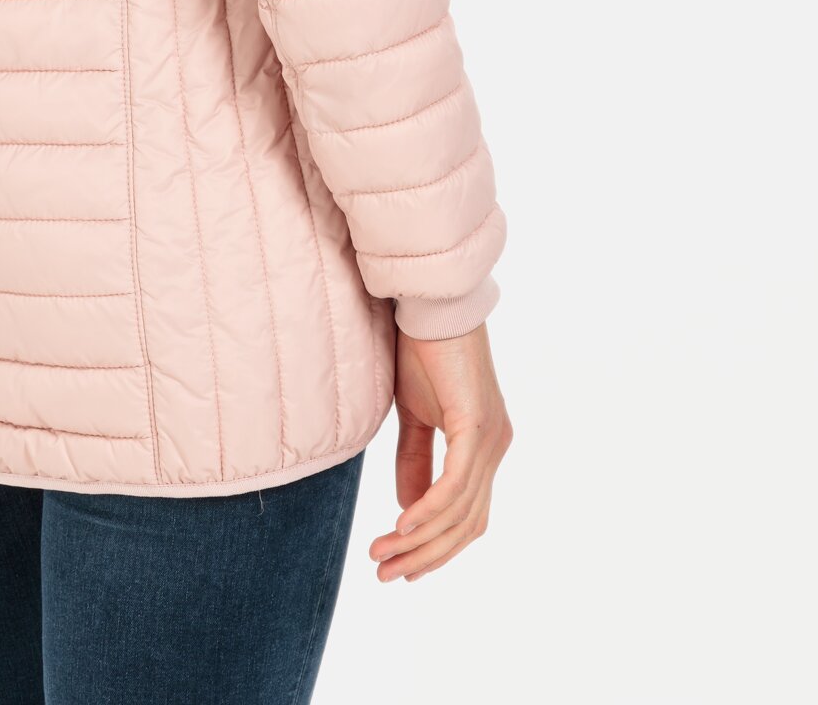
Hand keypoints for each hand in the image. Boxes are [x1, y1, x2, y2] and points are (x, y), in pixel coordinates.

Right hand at [366, 320, 512, 581]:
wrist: (430, 303)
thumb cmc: (422, 350)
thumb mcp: (413, 413)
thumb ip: (415, 460)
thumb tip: (408, 511)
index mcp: (484, 447)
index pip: (467, 516)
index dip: (437, 548)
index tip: (401, 567)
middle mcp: (496, 448)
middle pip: (466, 525)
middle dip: (425, 556)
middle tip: (385, 574)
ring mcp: (491, 439)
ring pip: (459, 512)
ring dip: (418, 540)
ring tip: (382, 554)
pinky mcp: (476, 426)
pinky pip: (455, 485)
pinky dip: (428, 511)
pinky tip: (402, 526)